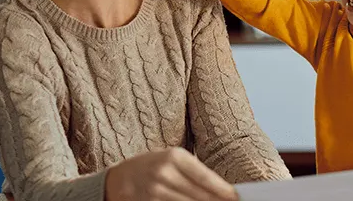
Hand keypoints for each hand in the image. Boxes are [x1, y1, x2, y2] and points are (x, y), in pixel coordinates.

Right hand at [105, 148, 237, 200]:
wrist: (116, 180)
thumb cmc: (151, 168)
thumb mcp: (171, 161)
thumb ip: (194, 173)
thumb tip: (222, 189)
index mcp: (175, 157)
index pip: (206, 178)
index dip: (224, 191)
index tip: (237, 198)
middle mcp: (164, 173)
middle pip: (200, 194)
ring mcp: (154, 191)